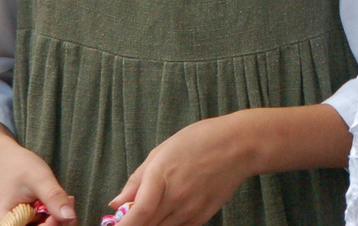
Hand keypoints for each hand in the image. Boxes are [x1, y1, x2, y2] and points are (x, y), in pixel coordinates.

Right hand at [0, 123, 75, 225]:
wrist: (4, 160)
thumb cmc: (17, 167)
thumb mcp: (39, 179)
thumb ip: (54, 198)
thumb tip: (70, 218)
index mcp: (3, 222)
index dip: (53, 224)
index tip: (65, 205)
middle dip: (58, 221)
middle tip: (68, 200)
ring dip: (58, 218)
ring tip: (64, 199)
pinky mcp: (23, 223)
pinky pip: (43, 224)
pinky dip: (54, 216)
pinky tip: (58, 202)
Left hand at [113, 114, 252, 225]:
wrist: (241, 146)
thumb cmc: (201, 140)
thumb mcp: (163, 150)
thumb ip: (137, 179)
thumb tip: (116, 203)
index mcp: (162, 175)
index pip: (138, 213)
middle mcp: (176, 197)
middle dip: (133, 225)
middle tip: (128, 218)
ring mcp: (191, 209)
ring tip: (150, 212)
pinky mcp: (203, 217)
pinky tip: (166, 215)